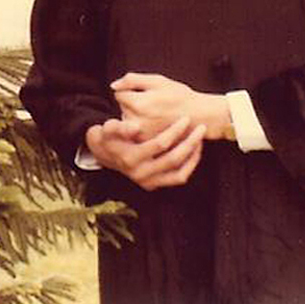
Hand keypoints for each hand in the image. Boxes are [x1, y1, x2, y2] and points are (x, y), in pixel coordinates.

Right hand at [85, 116, 205, 190]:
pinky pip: (177, 178)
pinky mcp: (153, 185)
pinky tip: (194, 151)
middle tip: (201, 128)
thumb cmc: (109, 136)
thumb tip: (135, 127)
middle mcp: (140, 174)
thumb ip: (121, 127)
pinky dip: (189, 166)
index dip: (175, 131)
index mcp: (130, 158)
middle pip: (173, 159)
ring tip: (200, 140)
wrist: (104, 153)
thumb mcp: (109, 128)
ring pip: (179, 173)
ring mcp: (147, 182)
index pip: (160, 144)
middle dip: (190, 142)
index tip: (185, 119)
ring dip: (193, 156)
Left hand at [112, 72, 230, 140]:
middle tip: (154, 105)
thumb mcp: (158, 81)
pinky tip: (156, 124)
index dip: (131, 91)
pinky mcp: (148, 143)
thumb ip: (132, 80)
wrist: (201, 116)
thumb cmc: (180, 96)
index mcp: (138, 103)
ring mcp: (142, 135)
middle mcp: (137, 121)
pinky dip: (142, 129)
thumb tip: (114, 85)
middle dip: (133, 105)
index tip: (146, 93)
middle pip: (122, 108)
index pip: (119, 94)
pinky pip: (135, 132)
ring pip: (128, 121)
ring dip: (136, 117)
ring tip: (156, 115)